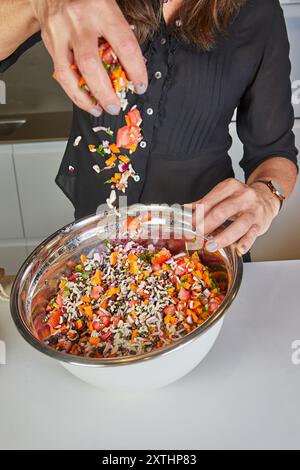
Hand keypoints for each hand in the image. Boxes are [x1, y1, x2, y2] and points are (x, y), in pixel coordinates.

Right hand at [30, 0, 147, 115]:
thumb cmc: (87, 0)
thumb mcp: (109, 8)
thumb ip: (118, 36)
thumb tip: (130, 70)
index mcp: (102, 9)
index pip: (124, 46)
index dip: (135, 70)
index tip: (140, 86)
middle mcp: (78, 21)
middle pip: (91, 64)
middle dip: (105, 92)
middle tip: (114, 106)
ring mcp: (60, 32)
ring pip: (69, 73)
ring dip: (84, 98)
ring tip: (97, 108)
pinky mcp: (49, 42)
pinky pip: (60, 72)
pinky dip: (73, 91)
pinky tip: (83, 99)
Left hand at [187, 178, 280, 253]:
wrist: (266, 197)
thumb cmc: (241, 198)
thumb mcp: (223, 195)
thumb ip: (205, 203)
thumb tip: (185, 210)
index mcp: (229, 187)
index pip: (209, 201)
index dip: (196, 215)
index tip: (187, 226)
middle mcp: (242, 196)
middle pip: (221, 212)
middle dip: (206, 226)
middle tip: (196, 236)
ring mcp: (253, 210)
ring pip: (238, 225)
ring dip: (222, 237)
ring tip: (211, 246)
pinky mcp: (260, 223)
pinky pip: (252, 234)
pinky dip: (245, 242)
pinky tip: (239, 249)